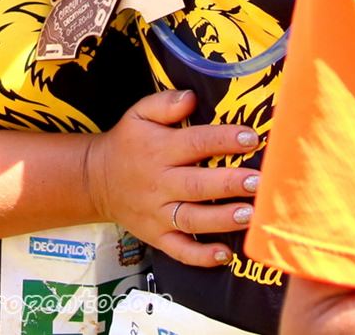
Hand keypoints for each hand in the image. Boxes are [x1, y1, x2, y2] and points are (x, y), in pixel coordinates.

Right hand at [84, 89, 259, 269]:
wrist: (95, 179)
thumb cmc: (127, 143)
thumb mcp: (139, 114)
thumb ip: (165, 103)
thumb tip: (191, 97)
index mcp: (159, 149)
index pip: (195, 143)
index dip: (223, 140)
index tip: (251, 137)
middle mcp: (160, 183)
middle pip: (198, 185)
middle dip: (230, 184)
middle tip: (259, 181)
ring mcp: (158, 213)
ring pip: (193, 219)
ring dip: (223, 219)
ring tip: (251, 215)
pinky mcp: (157, 236)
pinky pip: (179, 250)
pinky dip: (201, 256)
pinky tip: (225, 254)